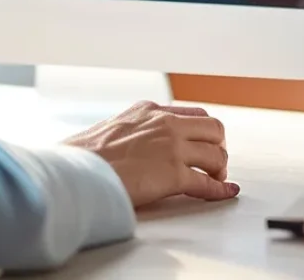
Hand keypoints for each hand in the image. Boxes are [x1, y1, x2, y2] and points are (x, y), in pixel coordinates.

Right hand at [62, 101, 237, 206]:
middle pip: (214, 129)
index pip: (192, 114)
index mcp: (148, 110)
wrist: (77, 169)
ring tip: (216, 179)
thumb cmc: (84, 154)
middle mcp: (165, 123)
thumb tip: (138, 146)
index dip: (204, 132)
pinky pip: (207, 183)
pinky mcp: (173, 174)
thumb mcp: (112, 127)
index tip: (206, 144)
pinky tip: (225, 194)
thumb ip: (134, 130)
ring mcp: (171, 147)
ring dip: (220, 169)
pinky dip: (221, 191)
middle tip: (214, 163)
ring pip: (216, 154)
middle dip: (218, 147)